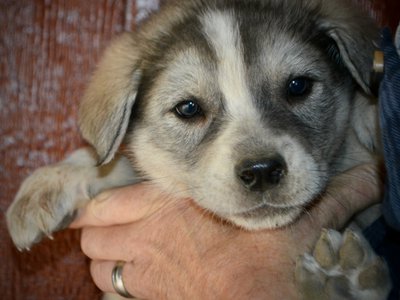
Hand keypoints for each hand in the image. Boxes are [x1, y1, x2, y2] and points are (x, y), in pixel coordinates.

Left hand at [70, 163, 382, 298]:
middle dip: (97, 227)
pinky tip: (133, 279)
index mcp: (171, 211)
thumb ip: (327, 197)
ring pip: (96, 261)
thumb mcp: (294, 227)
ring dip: (104, 255)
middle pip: (92, 230)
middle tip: (112, 223)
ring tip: (120, 250)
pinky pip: (109, 291)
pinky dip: (114, 283)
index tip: (97, 200)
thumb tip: (373, 176)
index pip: (108, 201)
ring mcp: (144, 274)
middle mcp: (148, 239)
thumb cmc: (272, 271)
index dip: (96, 202)